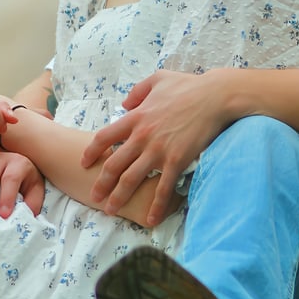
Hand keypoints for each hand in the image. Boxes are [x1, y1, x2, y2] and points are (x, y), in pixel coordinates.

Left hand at [80, 70, 230, 225]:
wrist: (214, 96)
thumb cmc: (188, 86)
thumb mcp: (157, 79)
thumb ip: (138, 91)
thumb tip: (125, 104)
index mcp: (136, 118)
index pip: (104, 137)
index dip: (91, 152)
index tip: (84, 163)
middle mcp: (142, 136)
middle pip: (113, 164)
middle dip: (101, 184)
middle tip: (94, 197)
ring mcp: (158, 150)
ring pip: (131, 179)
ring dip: (118, 197)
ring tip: (110, 210)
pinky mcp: (177, 161)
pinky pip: (162, 188)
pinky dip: (155, 206)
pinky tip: (150, 219)